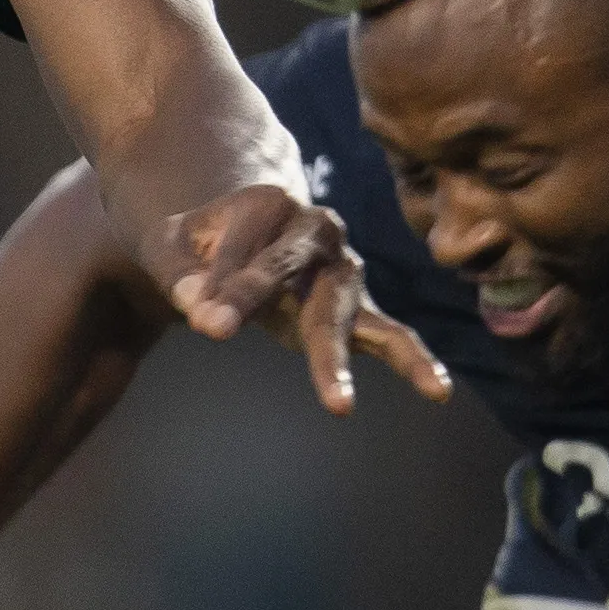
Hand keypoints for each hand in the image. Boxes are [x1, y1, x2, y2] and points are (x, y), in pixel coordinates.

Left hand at [160, 183, 446, 413]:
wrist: (236, 243)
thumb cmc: (200, 247)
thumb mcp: (171, 248)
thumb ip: (179, 272)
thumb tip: (198, 308)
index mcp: (268, 203)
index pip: (242, 245)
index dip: (218, 281)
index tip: (198, 317)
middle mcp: (316, 228)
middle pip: (286, 266)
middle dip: (252, 296)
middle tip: (215, 330)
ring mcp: (343, 268)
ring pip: (338, 310)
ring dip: (332, 357)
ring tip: (339, 406)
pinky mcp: (357, 306)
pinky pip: (389, 333)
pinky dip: (412, 360)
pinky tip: (437, 389)